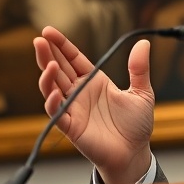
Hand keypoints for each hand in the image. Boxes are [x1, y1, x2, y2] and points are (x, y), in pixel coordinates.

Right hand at [34, 26, 154, 183]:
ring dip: (47, 76)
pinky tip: (53, 93)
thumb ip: (139, 68)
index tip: (48, 31)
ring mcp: (74, 109)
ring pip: (53, 89)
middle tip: (39, 40)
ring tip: (48, 63)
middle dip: (47, 54)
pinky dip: (53, 103)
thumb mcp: (142, 92)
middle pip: (58, 69)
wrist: (135, 152)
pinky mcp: (72, 127)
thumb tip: (144, 42)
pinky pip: (57, 114)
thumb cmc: (136, 125)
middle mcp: (80, 93)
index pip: (73, 58)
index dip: (61, 45)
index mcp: (94, 81)